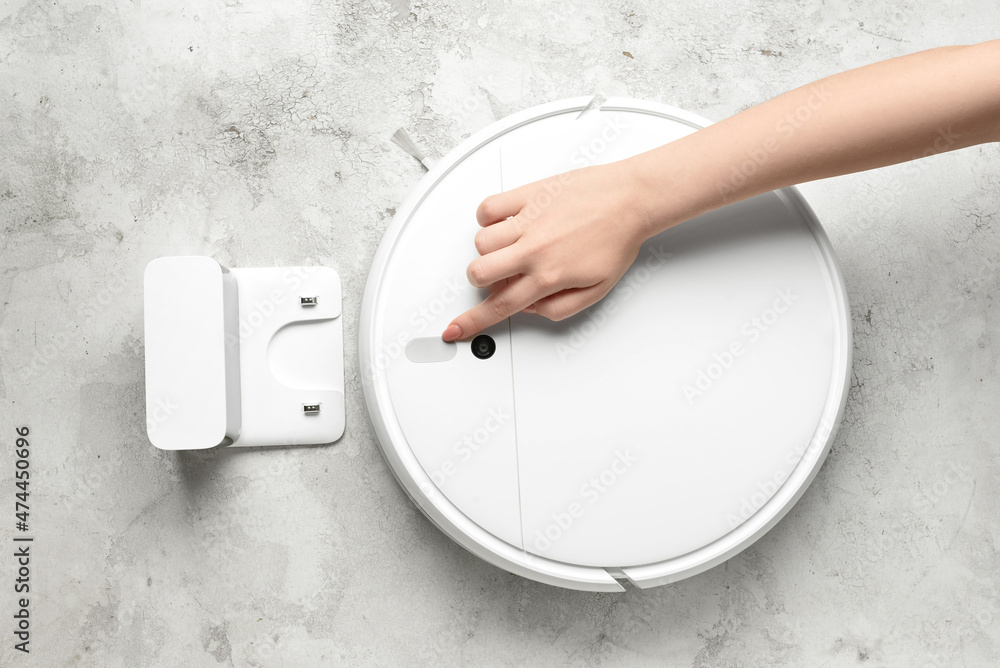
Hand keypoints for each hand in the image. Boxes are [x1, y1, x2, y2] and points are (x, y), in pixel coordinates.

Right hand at [442, 159, 652, 341]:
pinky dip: (488, 218)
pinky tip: (506, 222)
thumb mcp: (597, 290)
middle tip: (501, 277)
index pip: (500, 307)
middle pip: (479, 273)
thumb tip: (531, 309)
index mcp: (549, 276)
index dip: (472, 322)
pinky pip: (488, 208)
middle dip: (482, 282)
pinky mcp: (527, 194)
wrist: (632, 199)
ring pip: (480, 243)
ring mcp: (527, 220)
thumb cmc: (618, 238)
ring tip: (512, 247)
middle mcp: (533, 249)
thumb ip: (560, 308)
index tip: (455, 329)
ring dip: (489, 251)